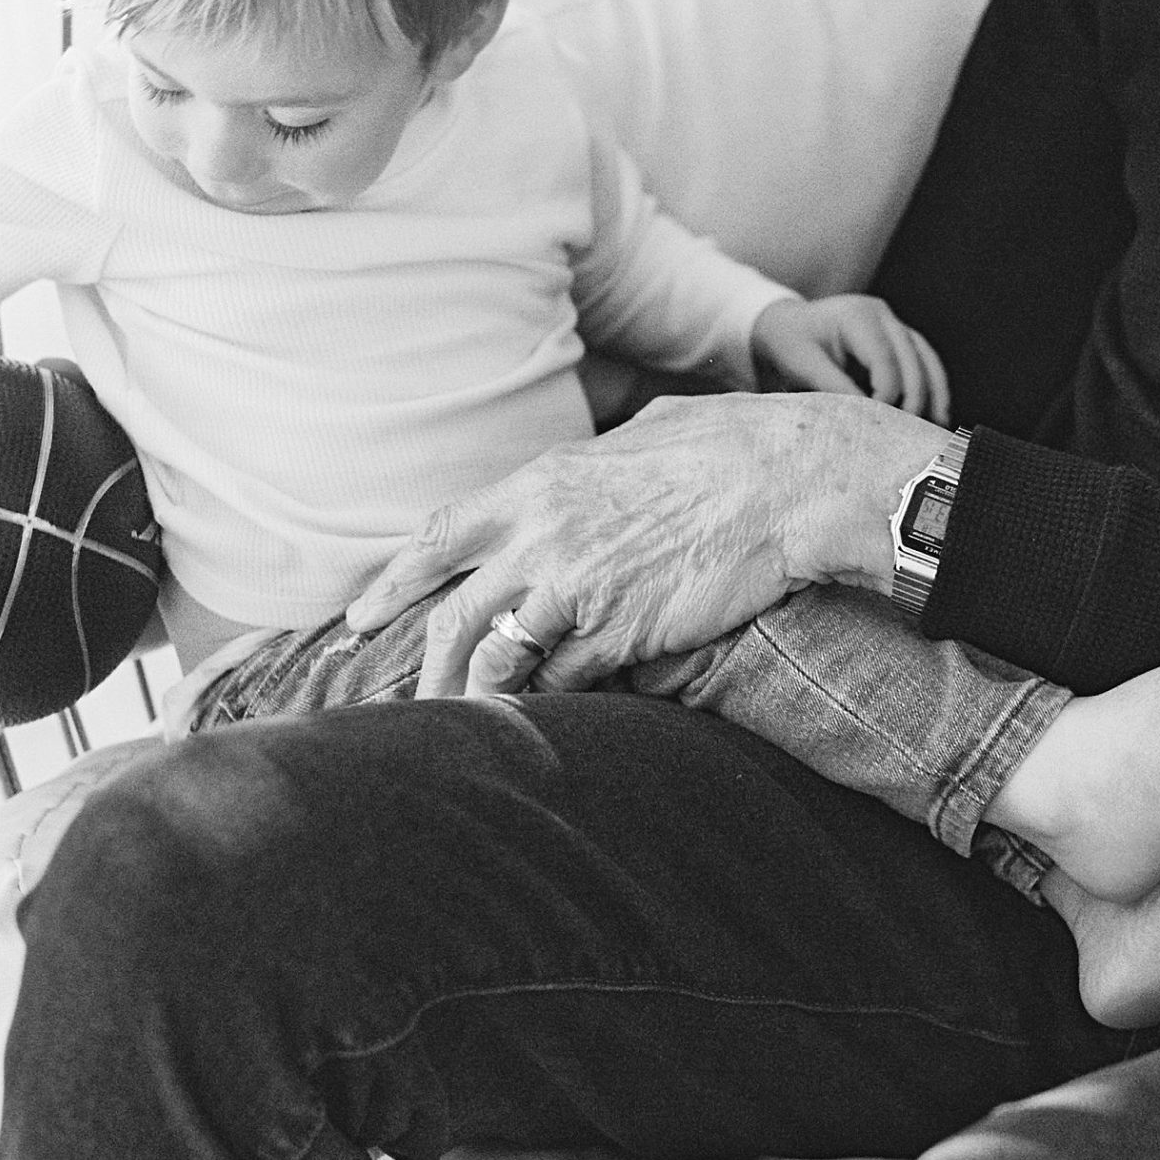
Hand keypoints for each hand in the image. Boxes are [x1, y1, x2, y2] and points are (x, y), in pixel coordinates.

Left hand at [345, 390, 941, 699]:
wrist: (796, 480)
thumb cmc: (734, 444)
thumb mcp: (646, 433)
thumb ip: (598, 460)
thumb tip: (591, 464)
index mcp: (542, 482)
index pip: (439, 536)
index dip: (394, 580)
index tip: (362, 614)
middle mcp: (543, 535)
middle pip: (451, 612)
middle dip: (418, 662)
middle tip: (398, 699)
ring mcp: (579, 588)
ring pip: (495, 657)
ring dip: (473, 697)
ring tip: (459, 727)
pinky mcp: (623, 634)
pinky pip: (562, 684)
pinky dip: (546, 706)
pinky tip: (539, 722)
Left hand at [751, 294, 950, 421]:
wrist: (787, 325)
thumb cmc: (791, 342)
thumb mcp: (803, 365)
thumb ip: (834, 388)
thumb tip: (865, 418)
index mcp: (856, 315)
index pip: (883, 358)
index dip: (886, 393)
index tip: (879, 423)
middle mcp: (881, 314)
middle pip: (912, 357)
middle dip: (914, 396)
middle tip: (908, 431)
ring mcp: (893, 324)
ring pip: (926, 358)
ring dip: (934, 392)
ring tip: (937, 425)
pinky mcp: (898, 338)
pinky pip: (924, 361)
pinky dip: (932, 386)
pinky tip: (937, 413)